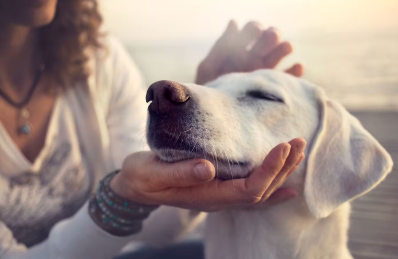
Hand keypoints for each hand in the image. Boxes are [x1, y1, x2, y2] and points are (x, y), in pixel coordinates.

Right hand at [111, 138, 305, 211]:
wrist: (135, 186)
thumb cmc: (142, 178)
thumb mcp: (153, 174)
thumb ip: (179, 173)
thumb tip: (208, 168)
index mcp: (206, 196)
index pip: (248, 189)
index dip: (269, 170)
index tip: (283, 146)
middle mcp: (218, 199)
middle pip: (261, 190)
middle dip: (282, 167)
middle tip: (298, 142)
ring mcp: (220, 195)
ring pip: (259, 191)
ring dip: (281, 173)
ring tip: (298, 152)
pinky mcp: (218, 187)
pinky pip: (251, 193)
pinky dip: (272, 189)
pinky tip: (288, 187)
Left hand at [195, 20, 303, 84]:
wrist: (215, 118)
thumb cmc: (208, 92)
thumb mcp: (209, 68)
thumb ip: (221, 46)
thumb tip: (234, 22)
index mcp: (238, 50)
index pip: (251, 31)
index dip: (255, 28)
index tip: (256, 31)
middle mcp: (253, 59)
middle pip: (268, 40)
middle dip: (271, 35)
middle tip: (271, 36)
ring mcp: (264, 73)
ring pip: (279, 55)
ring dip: (284, 47)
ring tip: (286, 47)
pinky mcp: (272, 88)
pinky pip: (288, 78)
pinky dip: (295, 72)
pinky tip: (297, 67)